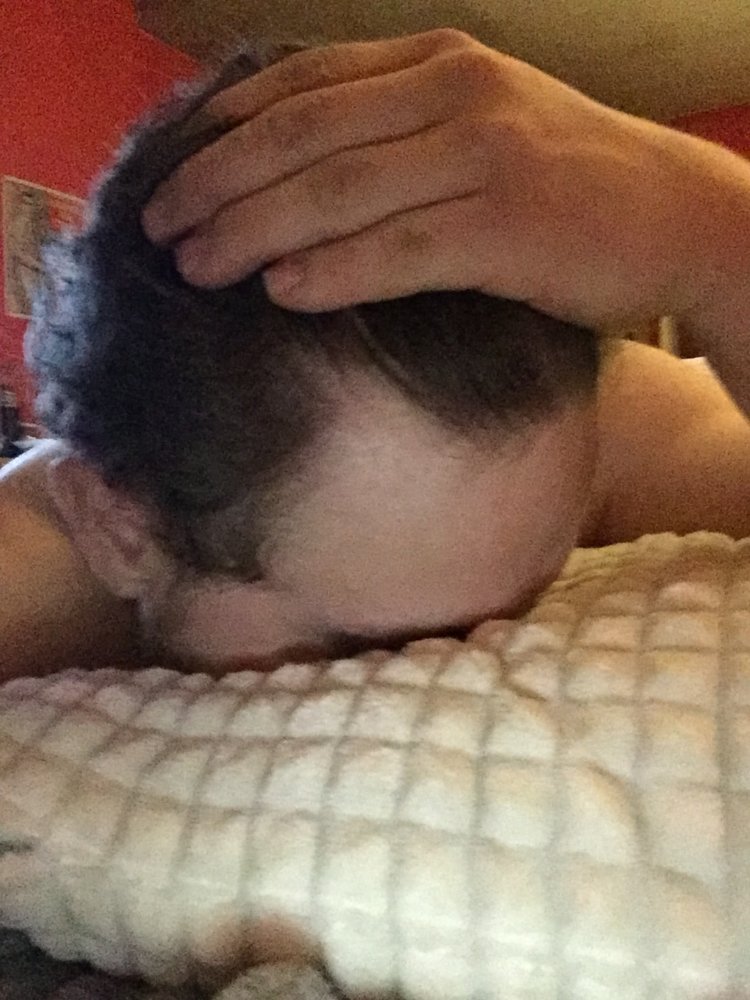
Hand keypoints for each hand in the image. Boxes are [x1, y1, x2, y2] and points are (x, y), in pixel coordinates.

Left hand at [142, 29, 713, 326]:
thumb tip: (292, 177)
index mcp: (437, 62)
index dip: (224, 129)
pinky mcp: (509, 226)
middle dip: (218, 182)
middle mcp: (454, 93)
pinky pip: (402, 250)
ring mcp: (484, 155)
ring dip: (255, 229)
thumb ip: (393, 133)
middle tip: (160, 229)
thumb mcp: (477, 127)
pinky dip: (335, 270)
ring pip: (341, 191)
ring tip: (196, 266)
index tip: (171, 174)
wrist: (675, 214)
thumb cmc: (565, 182)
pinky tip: (281, 292)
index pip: (304, 83)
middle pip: (305, 135)